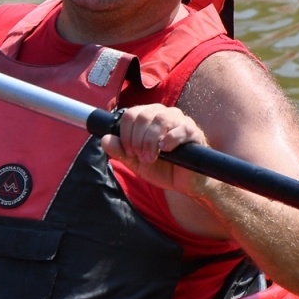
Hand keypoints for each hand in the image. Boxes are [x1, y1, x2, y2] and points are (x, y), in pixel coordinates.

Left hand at [101, 103, 215, 198]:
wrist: (184, 184)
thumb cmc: (162, 168)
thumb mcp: (136, 162)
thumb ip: (120, 151)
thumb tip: (104, 139)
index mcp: (148, 117)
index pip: (131, 114)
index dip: (125, 133)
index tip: (129, 152)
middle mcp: (164, 114)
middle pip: (144, 115)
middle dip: (137, 139)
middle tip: (141, 157)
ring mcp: (180, 121)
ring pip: (161, 119)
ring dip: (151, 140)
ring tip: (151, 157)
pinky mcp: (194, 132)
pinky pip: (181, 129)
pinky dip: (170, 139)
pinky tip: (165, 150)